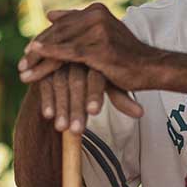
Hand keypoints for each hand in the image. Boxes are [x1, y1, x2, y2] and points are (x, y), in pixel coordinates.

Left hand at [17, 2, 158, 91]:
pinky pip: (68, 53)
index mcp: (95, 10)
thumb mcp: (101, 33)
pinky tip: (36, 65)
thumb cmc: (125, 54)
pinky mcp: (99, 47)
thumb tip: (49, 14)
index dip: (43, 38)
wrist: (150, 67)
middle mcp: (96, 16)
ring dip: (39, 58)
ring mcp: (98, 30)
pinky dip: (50, 58)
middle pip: (58, 32)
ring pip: (60, 43)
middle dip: (37, 49)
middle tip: (21, 63)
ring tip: (24, 71)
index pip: (62, 24)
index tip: (27, 52)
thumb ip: (76, 22)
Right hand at [28, 62, 143, 133]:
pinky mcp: (45, 66)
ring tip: (62, 128)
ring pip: (60, 83)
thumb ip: (122, 98)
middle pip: (77, 81)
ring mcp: (60, 60)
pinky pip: (45, 83)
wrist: (75, 61)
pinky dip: (46, 99)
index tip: (94, 112)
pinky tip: (47, 115)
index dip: (95, 95)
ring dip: (61, 107)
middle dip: (76, 107)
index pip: (96, 77)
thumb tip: (141, 113)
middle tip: (77, 130)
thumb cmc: (98, 76)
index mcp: (97, 57)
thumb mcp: (111, 84)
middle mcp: (78, 56)